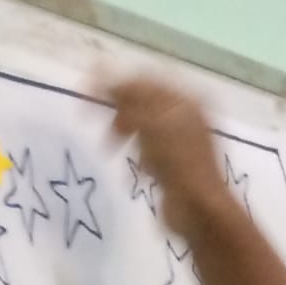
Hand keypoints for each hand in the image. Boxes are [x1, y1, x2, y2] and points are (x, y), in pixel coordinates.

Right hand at [102, 74, 233, 245]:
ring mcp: (182, 141)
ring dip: (127, 133)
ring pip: (145, 126)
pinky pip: (149, 149)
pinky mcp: (175, 164)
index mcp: (186, 100)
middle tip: (106, 126)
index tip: (88, 91)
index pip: (146, 80)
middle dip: (121, 110)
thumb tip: (99, 73)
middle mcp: (187, 116)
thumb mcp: (150, 122)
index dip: (116, 83)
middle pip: (144, 101)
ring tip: (115, 146)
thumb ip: (125, 98)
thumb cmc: (177, 163)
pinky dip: (138, 152)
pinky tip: (139, 166)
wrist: (198, 211)